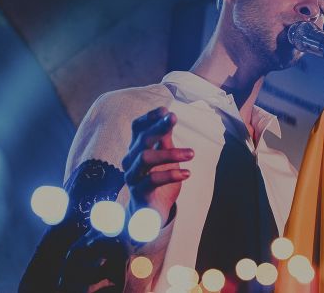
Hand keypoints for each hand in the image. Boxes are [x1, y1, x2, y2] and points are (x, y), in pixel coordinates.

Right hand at [122, 107, 193, 221]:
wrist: (150, 212)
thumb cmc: (158, 179)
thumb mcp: (165, 157)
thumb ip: (165, 139)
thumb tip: (169, 115)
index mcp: (137, 148)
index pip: (137, 127)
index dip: (149, 117)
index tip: (165, 110)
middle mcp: (131, 160)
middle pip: (142, 139)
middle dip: (159, 127)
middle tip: (174, 118)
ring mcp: (133, 176)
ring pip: (145, 158)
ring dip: (170, 153)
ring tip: (192, 153)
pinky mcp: (139, 192)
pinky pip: (152, 180)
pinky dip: (171, 174)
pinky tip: (187, 173)